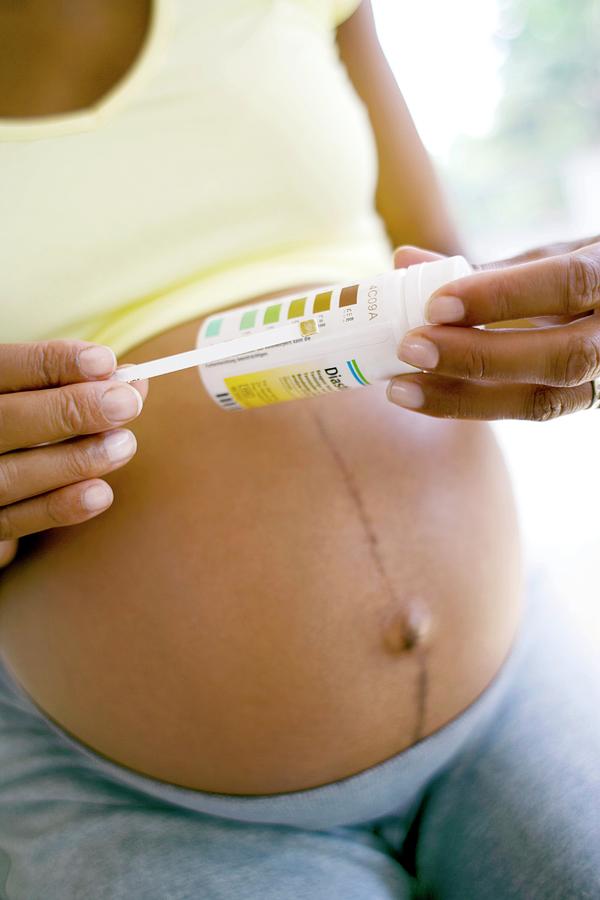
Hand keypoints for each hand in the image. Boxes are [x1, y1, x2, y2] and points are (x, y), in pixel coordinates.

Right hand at [0, 341, 147, 567]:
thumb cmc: (25, 421)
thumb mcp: (38, 394)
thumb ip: (81, 386)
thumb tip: (134, 386)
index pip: (5, 367)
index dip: (53, 363)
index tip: (105, 362)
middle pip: (8, 419)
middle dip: (72, 410)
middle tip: (126, 404)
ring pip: (14, 474)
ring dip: (75, 460)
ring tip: (124, 445)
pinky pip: (15, 520)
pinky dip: (60, 507)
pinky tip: (101, 493)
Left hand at [387, 238, 599, 419]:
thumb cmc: (580, 275)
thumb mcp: (547, 259)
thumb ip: (484, 269)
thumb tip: (405, 259)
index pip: (567, 284)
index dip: (502, 296)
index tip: (437, 303)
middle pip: (560, 356)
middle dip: (479, 356)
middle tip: (410, 346)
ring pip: (543, 401)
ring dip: (463, 396)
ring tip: (401, 388)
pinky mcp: (579, 403)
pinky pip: (525, 411)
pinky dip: (470, 404)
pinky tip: (423, 397)